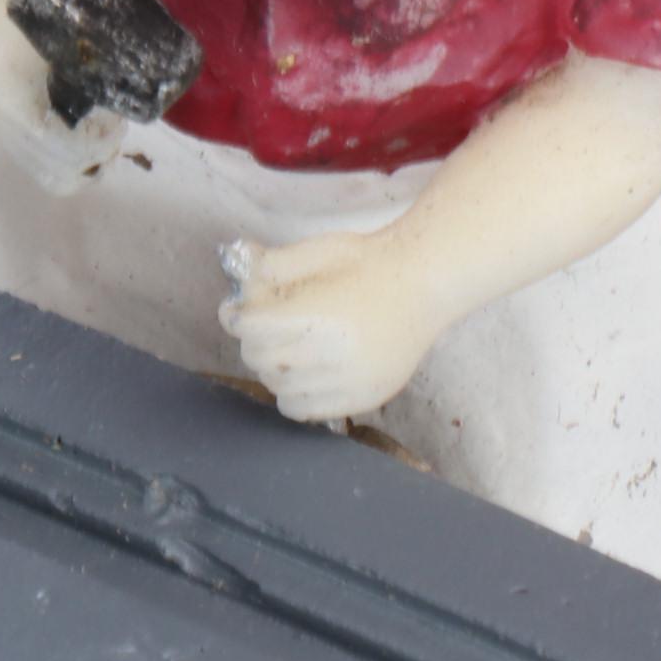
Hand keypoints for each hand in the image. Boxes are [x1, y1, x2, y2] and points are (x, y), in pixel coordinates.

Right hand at [0, 25, 122, 195]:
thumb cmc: (35, 21)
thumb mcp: (63, 39)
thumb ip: (89, 71)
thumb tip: (124, 104)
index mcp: (14, 100)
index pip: (62, 144)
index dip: (98, 140)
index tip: (117, 118)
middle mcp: (5, 127)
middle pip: (63, 169)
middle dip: (99, 153)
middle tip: (116, 128)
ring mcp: (6, 139)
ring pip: (58, 180)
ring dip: (90, 165)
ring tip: (106, 140)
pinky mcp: (12, 144)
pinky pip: (48, 174)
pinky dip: (76, 166)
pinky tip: (90, 142)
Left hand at [221, 229, 438, 423]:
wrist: (426, 283)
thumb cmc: (371, 263)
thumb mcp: (321, 250)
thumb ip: (274, 265)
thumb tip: (238, 277)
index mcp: (319, 316)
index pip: (252, 329)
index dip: (234, 318)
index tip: (234, 312)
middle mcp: (334, 355)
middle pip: (262, 359)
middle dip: (252, 342)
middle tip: (260, 329)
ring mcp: (350, 382)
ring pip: (279, 388)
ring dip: (271, 369)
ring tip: (284, 350)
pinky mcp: (363, 398)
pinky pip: (306, 411)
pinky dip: (292, 395)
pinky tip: (300, 374)